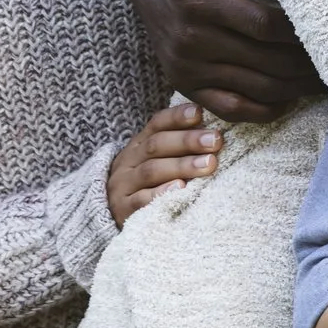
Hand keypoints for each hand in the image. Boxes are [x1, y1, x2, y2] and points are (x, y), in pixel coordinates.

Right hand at [106, 101, 222, 224]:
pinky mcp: (123, 210)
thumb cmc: (148, 184)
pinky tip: (181, 188)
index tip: (199, 113)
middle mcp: (129, 161)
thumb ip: (178, 146)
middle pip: (157, 145)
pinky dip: (162, 192)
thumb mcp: (157, 160)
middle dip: (188, 141)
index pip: (157, 124)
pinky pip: (142, 200)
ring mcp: (124, 185)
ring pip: (152, 171)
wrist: (111, 214)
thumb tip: (214, 132)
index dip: (177, 117)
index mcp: (138, 144)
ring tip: (208, 164)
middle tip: (215, 140)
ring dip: (182, 165)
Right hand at [118, 0, 324, 121]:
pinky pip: (229, 109)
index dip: (302, 32)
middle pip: (267, 63)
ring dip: (296, 89)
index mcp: (198, 1)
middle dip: (308, 64)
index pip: (265, 27)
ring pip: (255, 89)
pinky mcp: (183, 82)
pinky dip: (264, 110)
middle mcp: (189, 40)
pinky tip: (291, 98)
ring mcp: (184, 67)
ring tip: (327, 79)